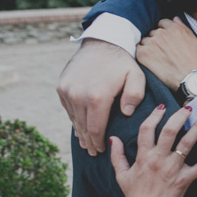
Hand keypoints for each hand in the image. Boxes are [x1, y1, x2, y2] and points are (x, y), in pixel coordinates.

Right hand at [57, 38, 144, 155]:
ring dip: (80, 132)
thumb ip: (135, 96)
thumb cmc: (122, 62)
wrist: (101, 42)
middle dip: (89, 141)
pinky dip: (74, 119)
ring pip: (74, 119)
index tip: (101, 151)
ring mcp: (67, 91)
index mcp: (97, 97)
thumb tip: (126, 113)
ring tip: (86, 144)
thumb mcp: (136, 77)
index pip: (96, 128)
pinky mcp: (61, 87)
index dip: (98, 142)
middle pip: (83, 127)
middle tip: (94, 153)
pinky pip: (68, 108)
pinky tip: (79, 127)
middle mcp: (78, 95)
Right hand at [110, 105, 196, 196]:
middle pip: (169, 132)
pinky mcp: (184, 180)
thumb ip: (117, 155)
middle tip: (189, 107)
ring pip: (186, 145)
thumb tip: (113, 138)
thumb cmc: (134, 196)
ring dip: (196, 130)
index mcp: (143, 157)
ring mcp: (172, 169)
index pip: (146, 130)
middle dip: (179, 116)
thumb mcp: (121, 175)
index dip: (154, 116)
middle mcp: (158, 160)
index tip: (162, 106)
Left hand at [137, 17, 196, 91]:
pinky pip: (138, 49)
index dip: (164, 32)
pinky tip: (150, 62)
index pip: (163, 23)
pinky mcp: (144, 54)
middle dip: (157, 40)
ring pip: (145, 41)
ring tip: (157, 59)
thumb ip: (185, 29)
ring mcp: (152, 43)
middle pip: (153, 32)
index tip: (166, 41)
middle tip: (163, 52)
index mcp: (175, 29)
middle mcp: (162, 33)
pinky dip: (143, 54)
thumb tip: (175, 19)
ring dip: (149, 47)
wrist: (193, 81)